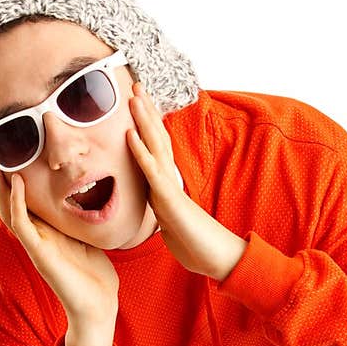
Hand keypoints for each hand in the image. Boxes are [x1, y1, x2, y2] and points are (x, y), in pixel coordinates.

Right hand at [0, 157, 118, 329]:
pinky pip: (21, 224)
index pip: (20, 201)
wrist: (98, 305)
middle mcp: (34, 237)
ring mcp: (34, 245)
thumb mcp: (86, 237)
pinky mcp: (38, 253)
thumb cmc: (95, 275)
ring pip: (7, 210)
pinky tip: (16, 181)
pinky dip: (17, 201)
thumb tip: (88, 196)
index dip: (10, 178)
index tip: (6, 154)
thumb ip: (78, 219)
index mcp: (44, 232)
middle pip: (6, 202)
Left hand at [127, 83, 246, 281]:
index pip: (158, 148)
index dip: (148, 125)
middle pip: (158, 138)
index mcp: (168, 184)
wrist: (216, 259)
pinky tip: (129, 134)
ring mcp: (170, 187)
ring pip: (155, 147)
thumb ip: (164, 210)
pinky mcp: (168, 200)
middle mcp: (171, 179)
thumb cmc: (195, 244)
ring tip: (133, 97)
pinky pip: (151, 172)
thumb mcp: (171, 224)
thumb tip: (159, 207)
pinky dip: (140, 152)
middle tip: (135, 86)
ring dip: (143, 121)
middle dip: (146, 112)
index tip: (138, 105)